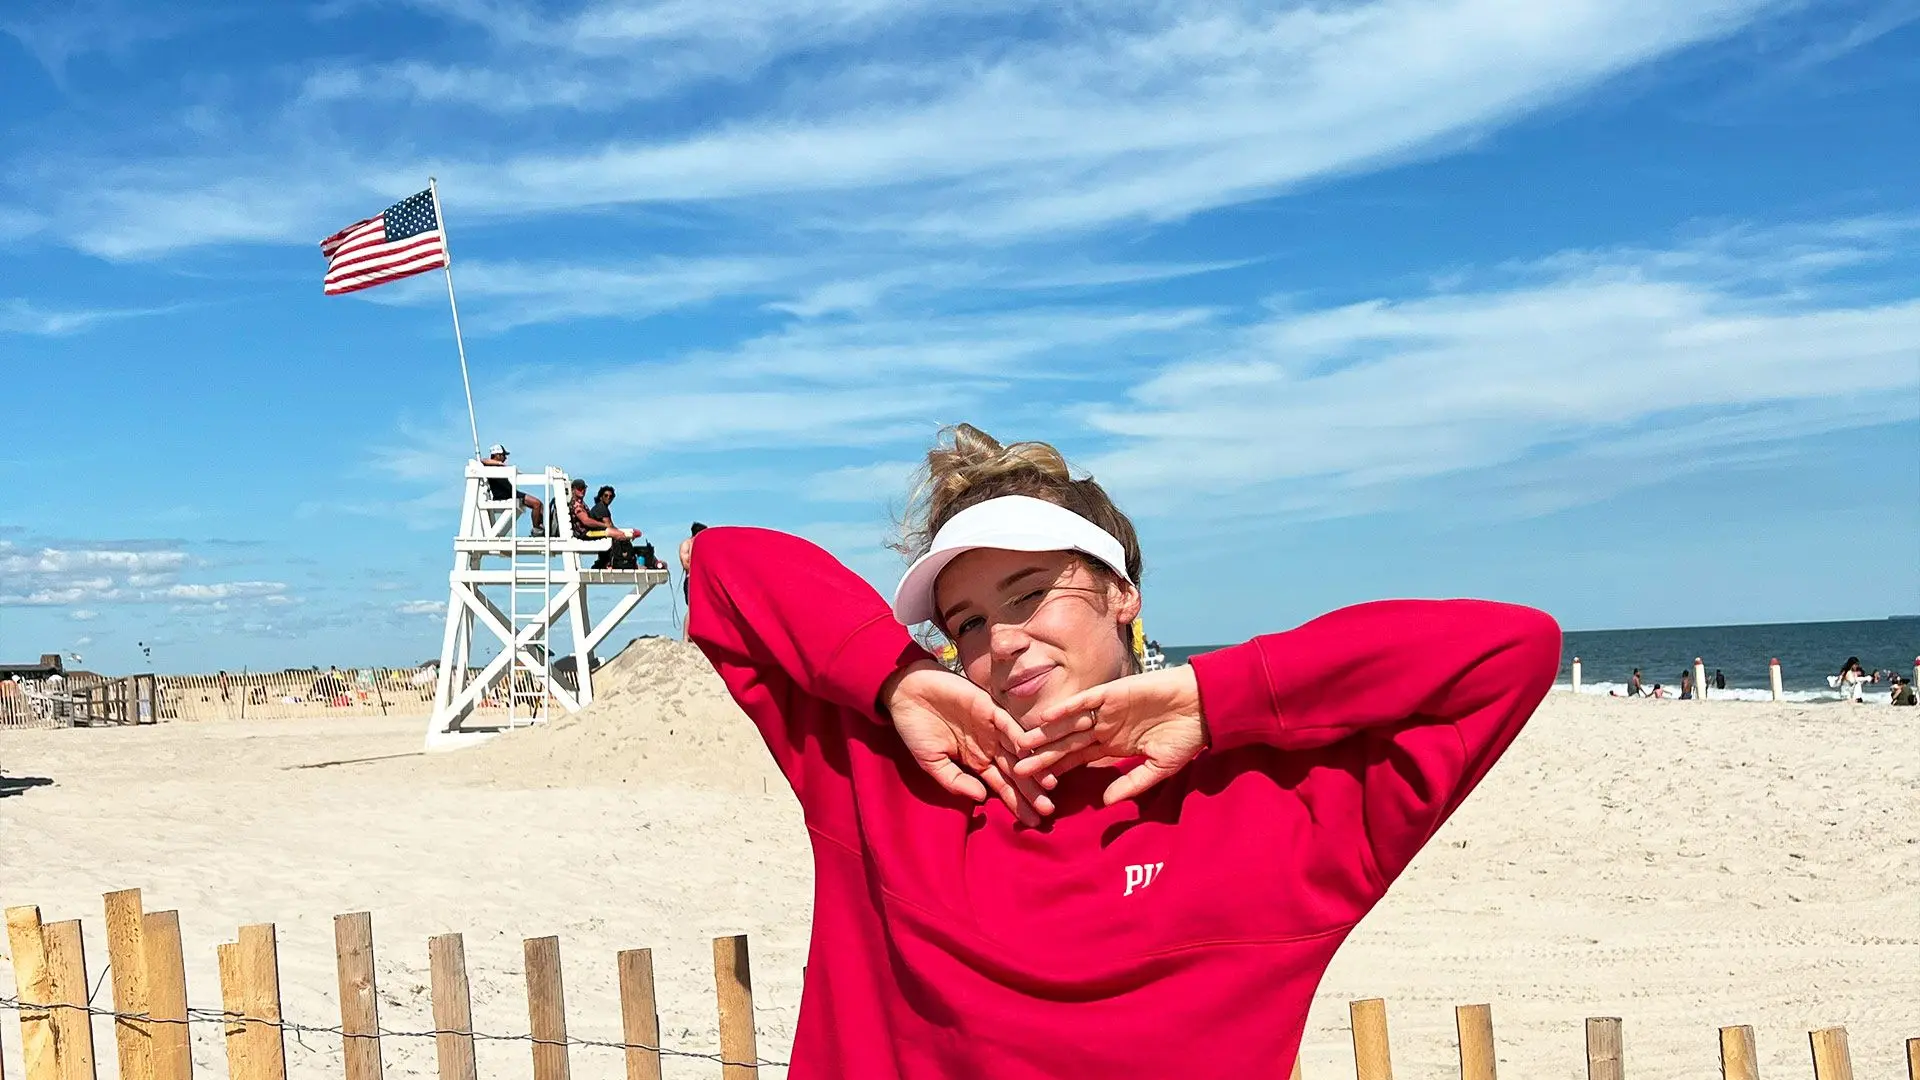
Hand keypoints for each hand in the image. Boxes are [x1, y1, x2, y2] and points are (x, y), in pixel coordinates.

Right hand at [881, 660, 1052, 824]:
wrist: (906, 694)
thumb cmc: (916, 729)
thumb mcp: (932, 763)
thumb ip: (955, 782)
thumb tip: (982, 799)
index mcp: (977, 761)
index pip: (1003, 786)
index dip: (1017, 803)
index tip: (1033, 822)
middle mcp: (990, 746)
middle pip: (1016, 772)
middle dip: (1032, 792)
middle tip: (1049, 811)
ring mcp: (992, 728)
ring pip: (1018, 751)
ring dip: (1033, 767)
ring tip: (1049, 786)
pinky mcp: (989, 708)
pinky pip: (1008, 725)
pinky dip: (1019, 738)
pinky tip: (1031, 754)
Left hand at [1011, 666, 1208, 804]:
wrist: (1203, 707)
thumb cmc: (1185, 738)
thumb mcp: (1157, 768)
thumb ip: (1131, 784)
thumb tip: (1105, 802)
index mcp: (1113, 746)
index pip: (1078, 759)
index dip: (1057, 770)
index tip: (1034, 785)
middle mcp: (1105, 728)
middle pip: (1067, 744)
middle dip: (1043, 756)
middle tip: (1015, 768)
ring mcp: (1107, 710)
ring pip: (1070, 723)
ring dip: (1047, 734)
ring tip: (1022, 744)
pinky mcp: (1114, 692)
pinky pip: (1086, 701)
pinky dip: (1067, 708)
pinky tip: (1047, 718)